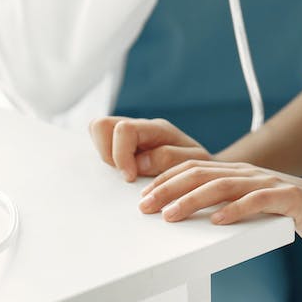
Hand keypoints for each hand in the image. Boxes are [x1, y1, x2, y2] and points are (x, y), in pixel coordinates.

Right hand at [88, 116, 210, 182]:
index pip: (124, 129)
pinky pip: (102, 142)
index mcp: (157, 129)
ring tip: (125, 171)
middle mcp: (140, 127)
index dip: (120, 155)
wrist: (203, 169)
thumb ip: (169, 158)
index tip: (130, 177)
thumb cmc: (199, 166)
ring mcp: (130, 134)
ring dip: (104, 154)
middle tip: (126, 173)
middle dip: (106, 153)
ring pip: (98, 130)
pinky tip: (124, 170)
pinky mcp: (124, 144)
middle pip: (101, 124)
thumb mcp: (193, 163)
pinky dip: (106, 156)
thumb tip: (139, 162)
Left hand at [138, 159, 301, 250]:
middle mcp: (249, 173)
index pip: (194, 168)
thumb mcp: (252, 205)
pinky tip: (218, 221)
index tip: (142, 196)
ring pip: (223, 185)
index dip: (166, 180)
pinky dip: (235, 210)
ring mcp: (269, 183)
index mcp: (238, 173)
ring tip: (171, 215)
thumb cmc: (290, 213)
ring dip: (193, 200)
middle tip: (145, 206)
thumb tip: (186, 214)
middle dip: (169, 189)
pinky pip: (257, 201)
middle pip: (201, 173)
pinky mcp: (288, 198)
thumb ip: (226, 203)